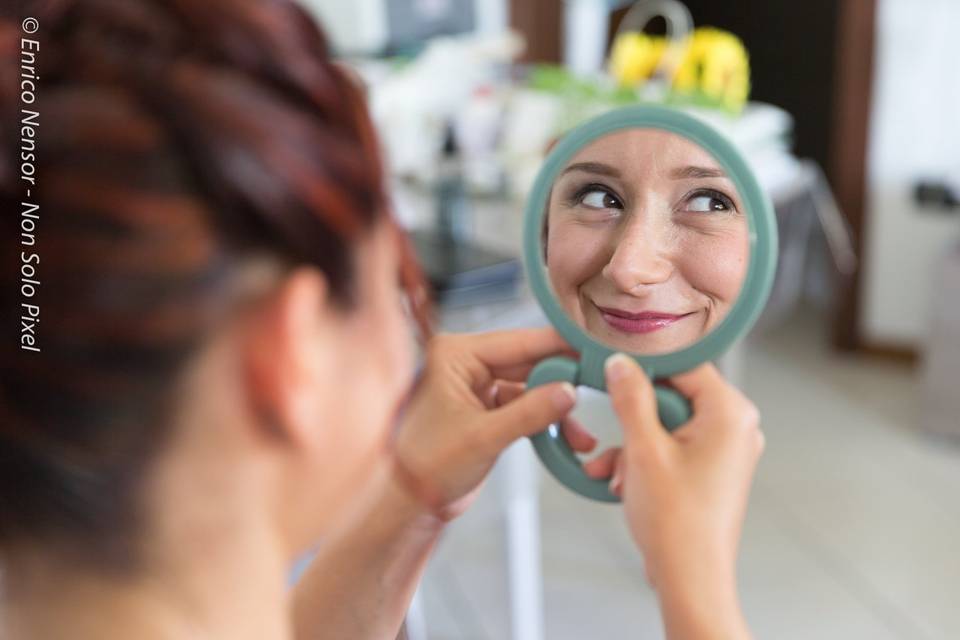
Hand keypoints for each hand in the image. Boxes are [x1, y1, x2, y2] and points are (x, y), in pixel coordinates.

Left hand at [391, 328, 593, 521]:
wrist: (410, 504)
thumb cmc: (427, 465)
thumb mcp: (483, 437)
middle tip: (599, 389)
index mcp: (455, 354)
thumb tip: (570, 392)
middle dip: (562, 381)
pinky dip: (545, 422)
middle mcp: (466, 363)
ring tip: (582, 435)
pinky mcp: (486, 409)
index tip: (593, 350)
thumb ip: (530, 411)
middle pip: (528, 361)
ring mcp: (477, 386)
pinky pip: (525, 407)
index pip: (517, 341)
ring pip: (531, 386)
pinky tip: (568, 439)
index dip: (558, 347)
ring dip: (557, 409)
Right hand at [588, 355, 761, 638]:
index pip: (684, 364)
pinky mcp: (712, 469)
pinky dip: (645, 460)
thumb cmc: (678, 523)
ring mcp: (726, 450)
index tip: (614, 368)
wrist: (691, 579)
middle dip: (634, 420)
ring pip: (666, 424)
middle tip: (614, 437)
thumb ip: (631, 398)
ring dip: (633, 445)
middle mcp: (736, 427)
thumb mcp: (643, 449)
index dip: (645, 367)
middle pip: (673, 395)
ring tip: (616, 472)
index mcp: (730, 413)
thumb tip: (621, 363)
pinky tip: (622, 482)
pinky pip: (673, 447)